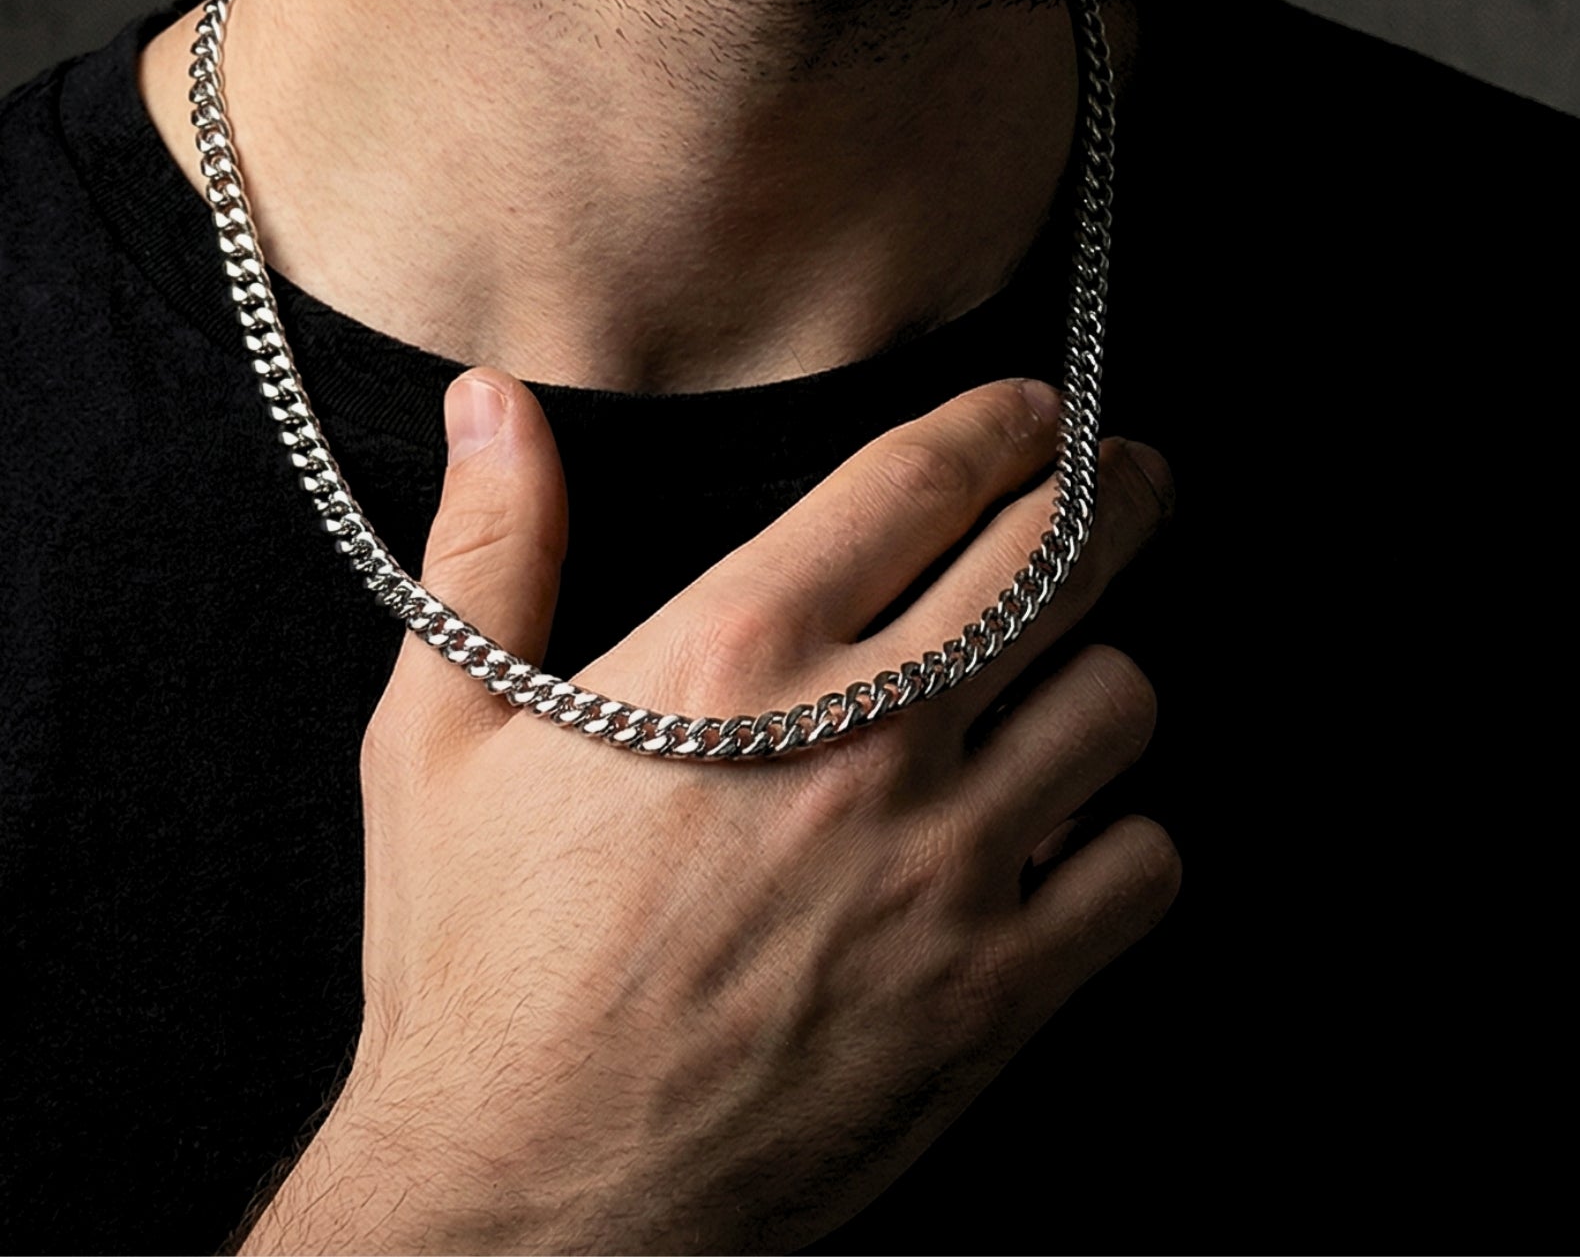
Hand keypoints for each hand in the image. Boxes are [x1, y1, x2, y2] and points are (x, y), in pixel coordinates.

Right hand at [242, 373, 1178, 1254]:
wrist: (523, 1203)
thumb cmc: (475, 966)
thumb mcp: (442, 738)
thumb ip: (486, 550)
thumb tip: (491, 403)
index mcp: (734, 656)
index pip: (922, 479)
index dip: (1003, 422)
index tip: (1036, 411)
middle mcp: (861, 740)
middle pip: (1053, 562)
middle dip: (1111, 494)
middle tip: (1128, 479)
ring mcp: (944, 870)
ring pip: (1116, 704)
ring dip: (1104, 670)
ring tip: (1079, 667)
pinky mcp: (992, 993)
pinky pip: (1137, 868)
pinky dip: (1122, 836)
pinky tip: (1070, 833)